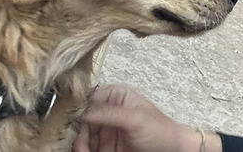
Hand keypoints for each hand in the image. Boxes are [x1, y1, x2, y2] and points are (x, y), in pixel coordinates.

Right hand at [73, 84, 218, 151]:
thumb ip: (109, 113)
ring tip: (83, 151)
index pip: (89, 97)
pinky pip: (88, 148)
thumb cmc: (159, 130)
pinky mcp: (106, 148)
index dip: (78, 107)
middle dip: (78, 131)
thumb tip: (84, 111)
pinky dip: (84, 151)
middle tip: (80, 143)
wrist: (172, 151)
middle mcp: (108, 111)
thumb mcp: (135, 118)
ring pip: (82, 136)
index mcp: (116, 96)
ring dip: (79, 144)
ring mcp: (106, 131)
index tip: (69, 118)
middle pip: (82, 119)